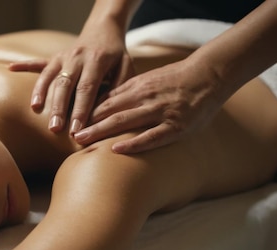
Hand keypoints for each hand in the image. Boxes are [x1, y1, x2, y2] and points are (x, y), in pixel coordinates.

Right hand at [9, 24, 134, 134]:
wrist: (104, 29)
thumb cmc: (116, 54)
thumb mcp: (126, 66)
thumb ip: (119, 86)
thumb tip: (109, 111)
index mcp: (96, 61)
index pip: (87, 89)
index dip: (81, 110)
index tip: (76, 129)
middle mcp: (77, 57)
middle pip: (65, 85)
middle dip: (59, 108)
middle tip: (55, 129)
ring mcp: (63, 57)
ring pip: (49, 76)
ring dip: (41, 94)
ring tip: (35, 110)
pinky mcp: (54, 57)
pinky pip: (38, 62)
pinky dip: (25, 65)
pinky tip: (11, 68)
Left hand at [73, 58, 230, 153]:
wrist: (209, 74)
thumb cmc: (176, 80)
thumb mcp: (148, 80)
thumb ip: (127, 92)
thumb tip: (102, 104)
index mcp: (136, 87)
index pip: (104, 100)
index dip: (85, 111)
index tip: (69, 122)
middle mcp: (144, 98)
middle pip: (108, 111)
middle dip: (86, 122)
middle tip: (67, 134)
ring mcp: (160, 112)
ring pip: (124, 122)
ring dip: (100, 131)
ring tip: (81, 141)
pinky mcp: (176, 126)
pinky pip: (151, 137)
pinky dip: (133, 143)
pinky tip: (116, 149)